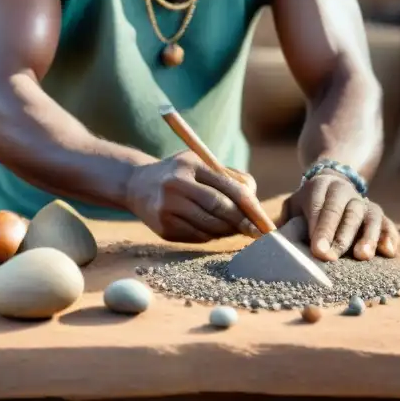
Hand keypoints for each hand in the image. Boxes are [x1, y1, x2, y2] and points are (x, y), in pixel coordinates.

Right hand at [125, 150, 260, 242]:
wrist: (136, 185)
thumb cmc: (179, 172)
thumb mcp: (200, 163)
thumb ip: (230, 177)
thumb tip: (253, 201)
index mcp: (190, 165)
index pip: (227, 187)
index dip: (249, 206)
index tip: (263, 219)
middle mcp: (176, 186)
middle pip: (219, 208)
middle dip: (241, 222)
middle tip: (256, 231)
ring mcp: (167, 209)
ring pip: (209, 227)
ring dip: (228, 231)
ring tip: (236, 229)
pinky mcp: (163, 229)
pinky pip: (197, 237)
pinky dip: (211, 236)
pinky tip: (215, 230)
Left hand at [278, 171, 397, 261]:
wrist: (331, 185)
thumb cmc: (308, 205)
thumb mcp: (293, 206)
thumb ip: (286, 221)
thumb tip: (272, 242)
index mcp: (321, 187)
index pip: (320, 207)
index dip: (320, 229)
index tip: (318, 251)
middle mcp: (345, 191)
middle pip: (345, 212)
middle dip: (339, 236)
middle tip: (332, 258)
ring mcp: (363, 201)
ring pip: (369, 215)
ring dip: (367, 236)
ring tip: (362, 256)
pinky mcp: (377, 213)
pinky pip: (387, 223)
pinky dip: (389, 236)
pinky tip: (388, 252)